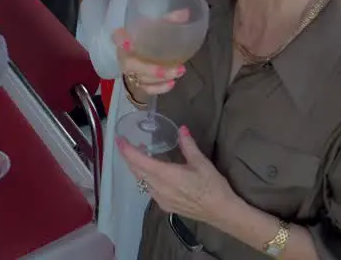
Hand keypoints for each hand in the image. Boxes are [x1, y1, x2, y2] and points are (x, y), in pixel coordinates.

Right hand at [112, 27, 184, 95]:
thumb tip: (186, 13)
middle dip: (151, 68)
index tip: (129, 43)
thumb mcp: (154, 27)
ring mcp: (130, 72)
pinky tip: (171, 83)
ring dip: (161, 78)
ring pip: (141, 78)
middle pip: (131, 65)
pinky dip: (159, 88)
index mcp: (124, 38)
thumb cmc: (145, 39)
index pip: (117, 38)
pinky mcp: (137, 84)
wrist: (138, 57)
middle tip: (174, 67)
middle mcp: (124, 56)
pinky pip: (146, 89)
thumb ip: (168, 20)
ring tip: (180, 71)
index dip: (121, 41)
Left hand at [118, 125, 239, 226]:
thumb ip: (188, 145)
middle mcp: (158, 188)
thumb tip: (182, 129)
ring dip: (137, 168)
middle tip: (127, 144)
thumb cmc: (212, 186)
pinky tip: (153, 174)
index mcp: (166, 175)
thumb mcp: (201, 162)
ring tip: (141, 155)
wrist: (221, 212)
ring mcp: (160, 199)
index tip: (119, 140)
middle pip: (137, 172)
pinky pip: (149, 190)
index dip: (127, 150)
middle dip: (129, 157)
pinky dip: (145, 178)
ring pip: (141, 181)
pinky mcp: (165, 206)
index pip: (139, 161)